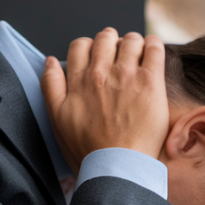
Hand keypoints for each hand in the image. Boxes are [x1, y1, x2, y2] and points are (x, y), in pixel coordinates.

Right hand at [41, 28, 167, 172]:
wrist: (116, 167)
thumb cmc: (88, 149)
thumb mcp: (57, 119)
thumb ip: (51, 85)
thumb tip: (50, 60)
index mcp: (78, 80)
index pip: (80, 45)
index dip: (89, 48)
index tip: (97, 59)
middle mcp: (100, 73)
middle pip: (105, 38)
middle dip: (111, 43)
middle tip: (118, 58)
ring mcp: (127, 75)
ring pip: (130, 40)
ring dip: (133, 44)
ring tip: (137, 58)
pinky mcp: (150, 82)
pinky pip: (154, 48)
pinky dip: (153, 45)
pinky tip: (152, 55)